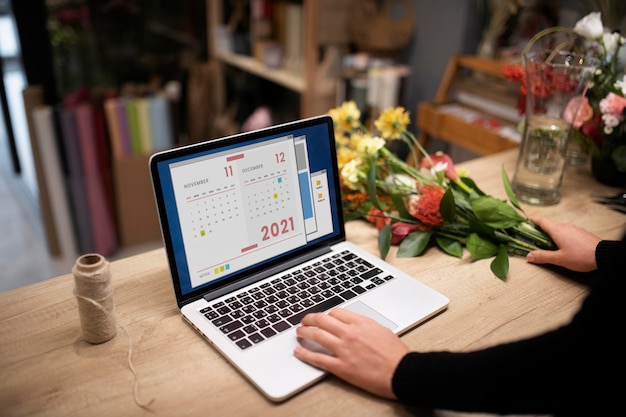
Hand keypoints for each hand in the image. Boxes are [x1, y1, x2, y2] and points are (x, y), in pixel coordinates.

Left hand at [293, 308, 407, 398]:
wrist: (401, 372)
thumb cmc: (396, 354)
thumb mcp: (382, 331)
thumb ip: (365, 326)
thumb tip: (356, 325)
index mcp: (361, 323)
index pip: (336, 313)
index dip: (326, 314)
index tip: (323, 317)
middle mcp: (350, 333)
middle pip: (322, 320)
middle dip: (310, 319)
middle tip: (304, 321)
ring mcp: (344, 350)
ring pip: (317, 336)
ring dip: (304, 333)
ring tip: (299, 332)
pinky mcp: (341, 367)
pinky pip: (318, 358)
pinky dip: (305, 354)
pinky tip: (298, 352)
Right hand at [526, 217, 600, 271]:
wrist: (603, 255)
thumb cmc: (581, 256)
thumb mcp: (559, 259)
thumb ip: (543, 256)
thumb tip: (529, 256)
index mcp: (557, 230)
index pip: (541, 220)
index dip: (532, 220)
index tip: (525, 221)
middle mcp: (565, 226)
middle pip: (548, 224)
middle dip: (539, 229)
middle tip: (532, 236)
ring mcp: (574, 229)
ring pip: (558, 228)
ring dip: (550, 233)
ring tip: (546, 243)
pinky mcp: (580, 233)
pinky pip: (566, 231)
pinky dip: (560, 235)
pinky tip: (561, 245)